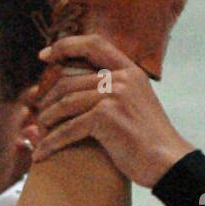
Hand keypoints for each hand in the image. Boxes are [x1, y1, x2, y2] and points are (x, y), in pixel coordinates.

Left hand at [27, 35, 194, 186]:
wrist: (167, 162)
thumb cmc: (146, 141)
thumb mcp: (132, 105)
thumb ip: (110, 93)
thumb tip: (70, 93)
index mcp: (130, 71)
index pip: (94, 44)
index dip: (66, 45)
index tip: (43, 55)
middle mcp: (123, 78)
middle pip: (69, 81)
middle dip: (47, 99)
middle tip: (37, 113)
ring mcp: (115, 95)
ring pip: (65, 103)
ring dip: (46, 121)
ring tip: (38, 134)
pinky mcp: (107, 117)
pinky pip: (68, 128)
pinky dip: (51, 143)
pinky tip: (41, 154)